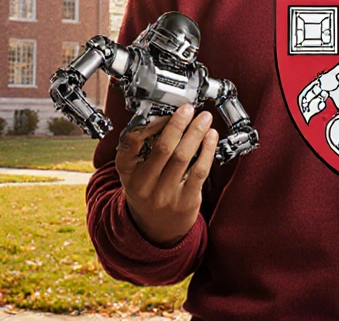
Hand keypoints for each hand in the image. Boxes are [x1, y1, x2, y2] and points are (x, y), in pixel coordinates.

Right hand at [115, 104, 217, 247]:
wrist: (155, 229)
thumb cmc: (147, 192)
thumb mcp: (134, 172)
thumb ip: (142, 148)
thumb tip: (165, 116)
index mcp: (127, 173)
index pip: (132, 143)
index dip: (150, 123)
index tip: (164, 111)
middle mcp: (144, 185)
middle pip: (163, 148)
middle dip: (178, 124)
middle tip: (188, 109)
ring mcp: (165, 195)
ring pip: (183, 157)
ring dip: (196, 133)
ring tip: (204, 119)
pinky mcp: (186, 201)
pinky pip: (199, 171)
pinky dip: (207, 150)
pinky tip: (211, 138)